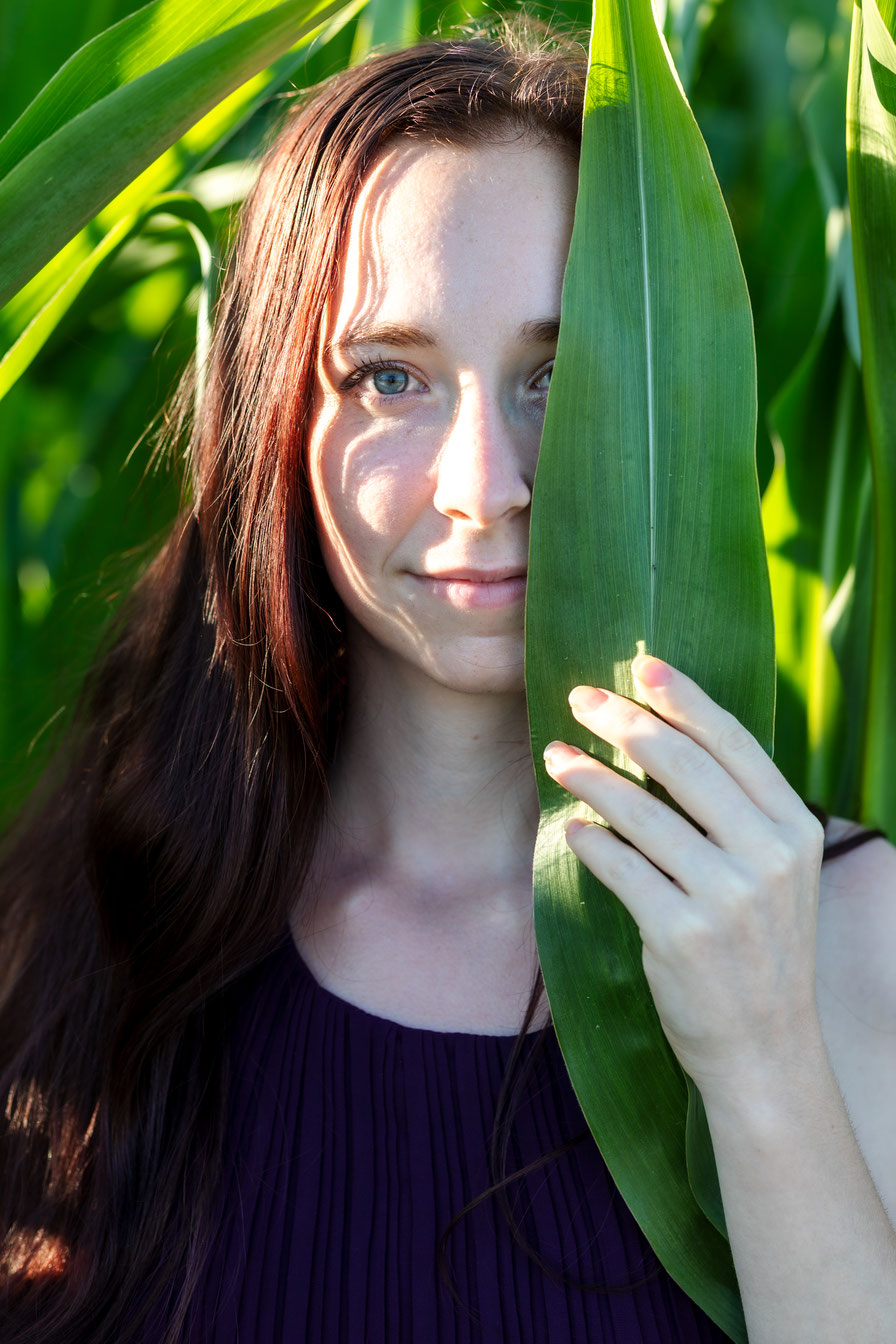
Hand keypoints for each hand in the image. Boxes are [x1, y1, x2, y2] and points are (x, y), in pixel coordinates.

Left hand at [542, 655, 825, 1102]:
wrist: (764, 1048)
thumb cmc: (758, 950)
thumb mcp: (774, 875)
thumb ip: (737, 813)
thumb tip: (665, 739)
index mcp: (794, 828)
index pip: (734, 743)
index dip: (684, 698)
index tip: (641, 666)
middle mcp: (768, 856)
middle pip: (683, 764)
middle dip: (624, 723)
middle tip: (580, 701)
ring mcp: (727, 898)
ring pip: (642, 812)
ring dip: (591, 777)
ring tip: (558, 758)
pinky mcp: (681, 935)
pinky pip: (620, 868)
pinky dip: (590, 841)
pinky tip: (571, 828)